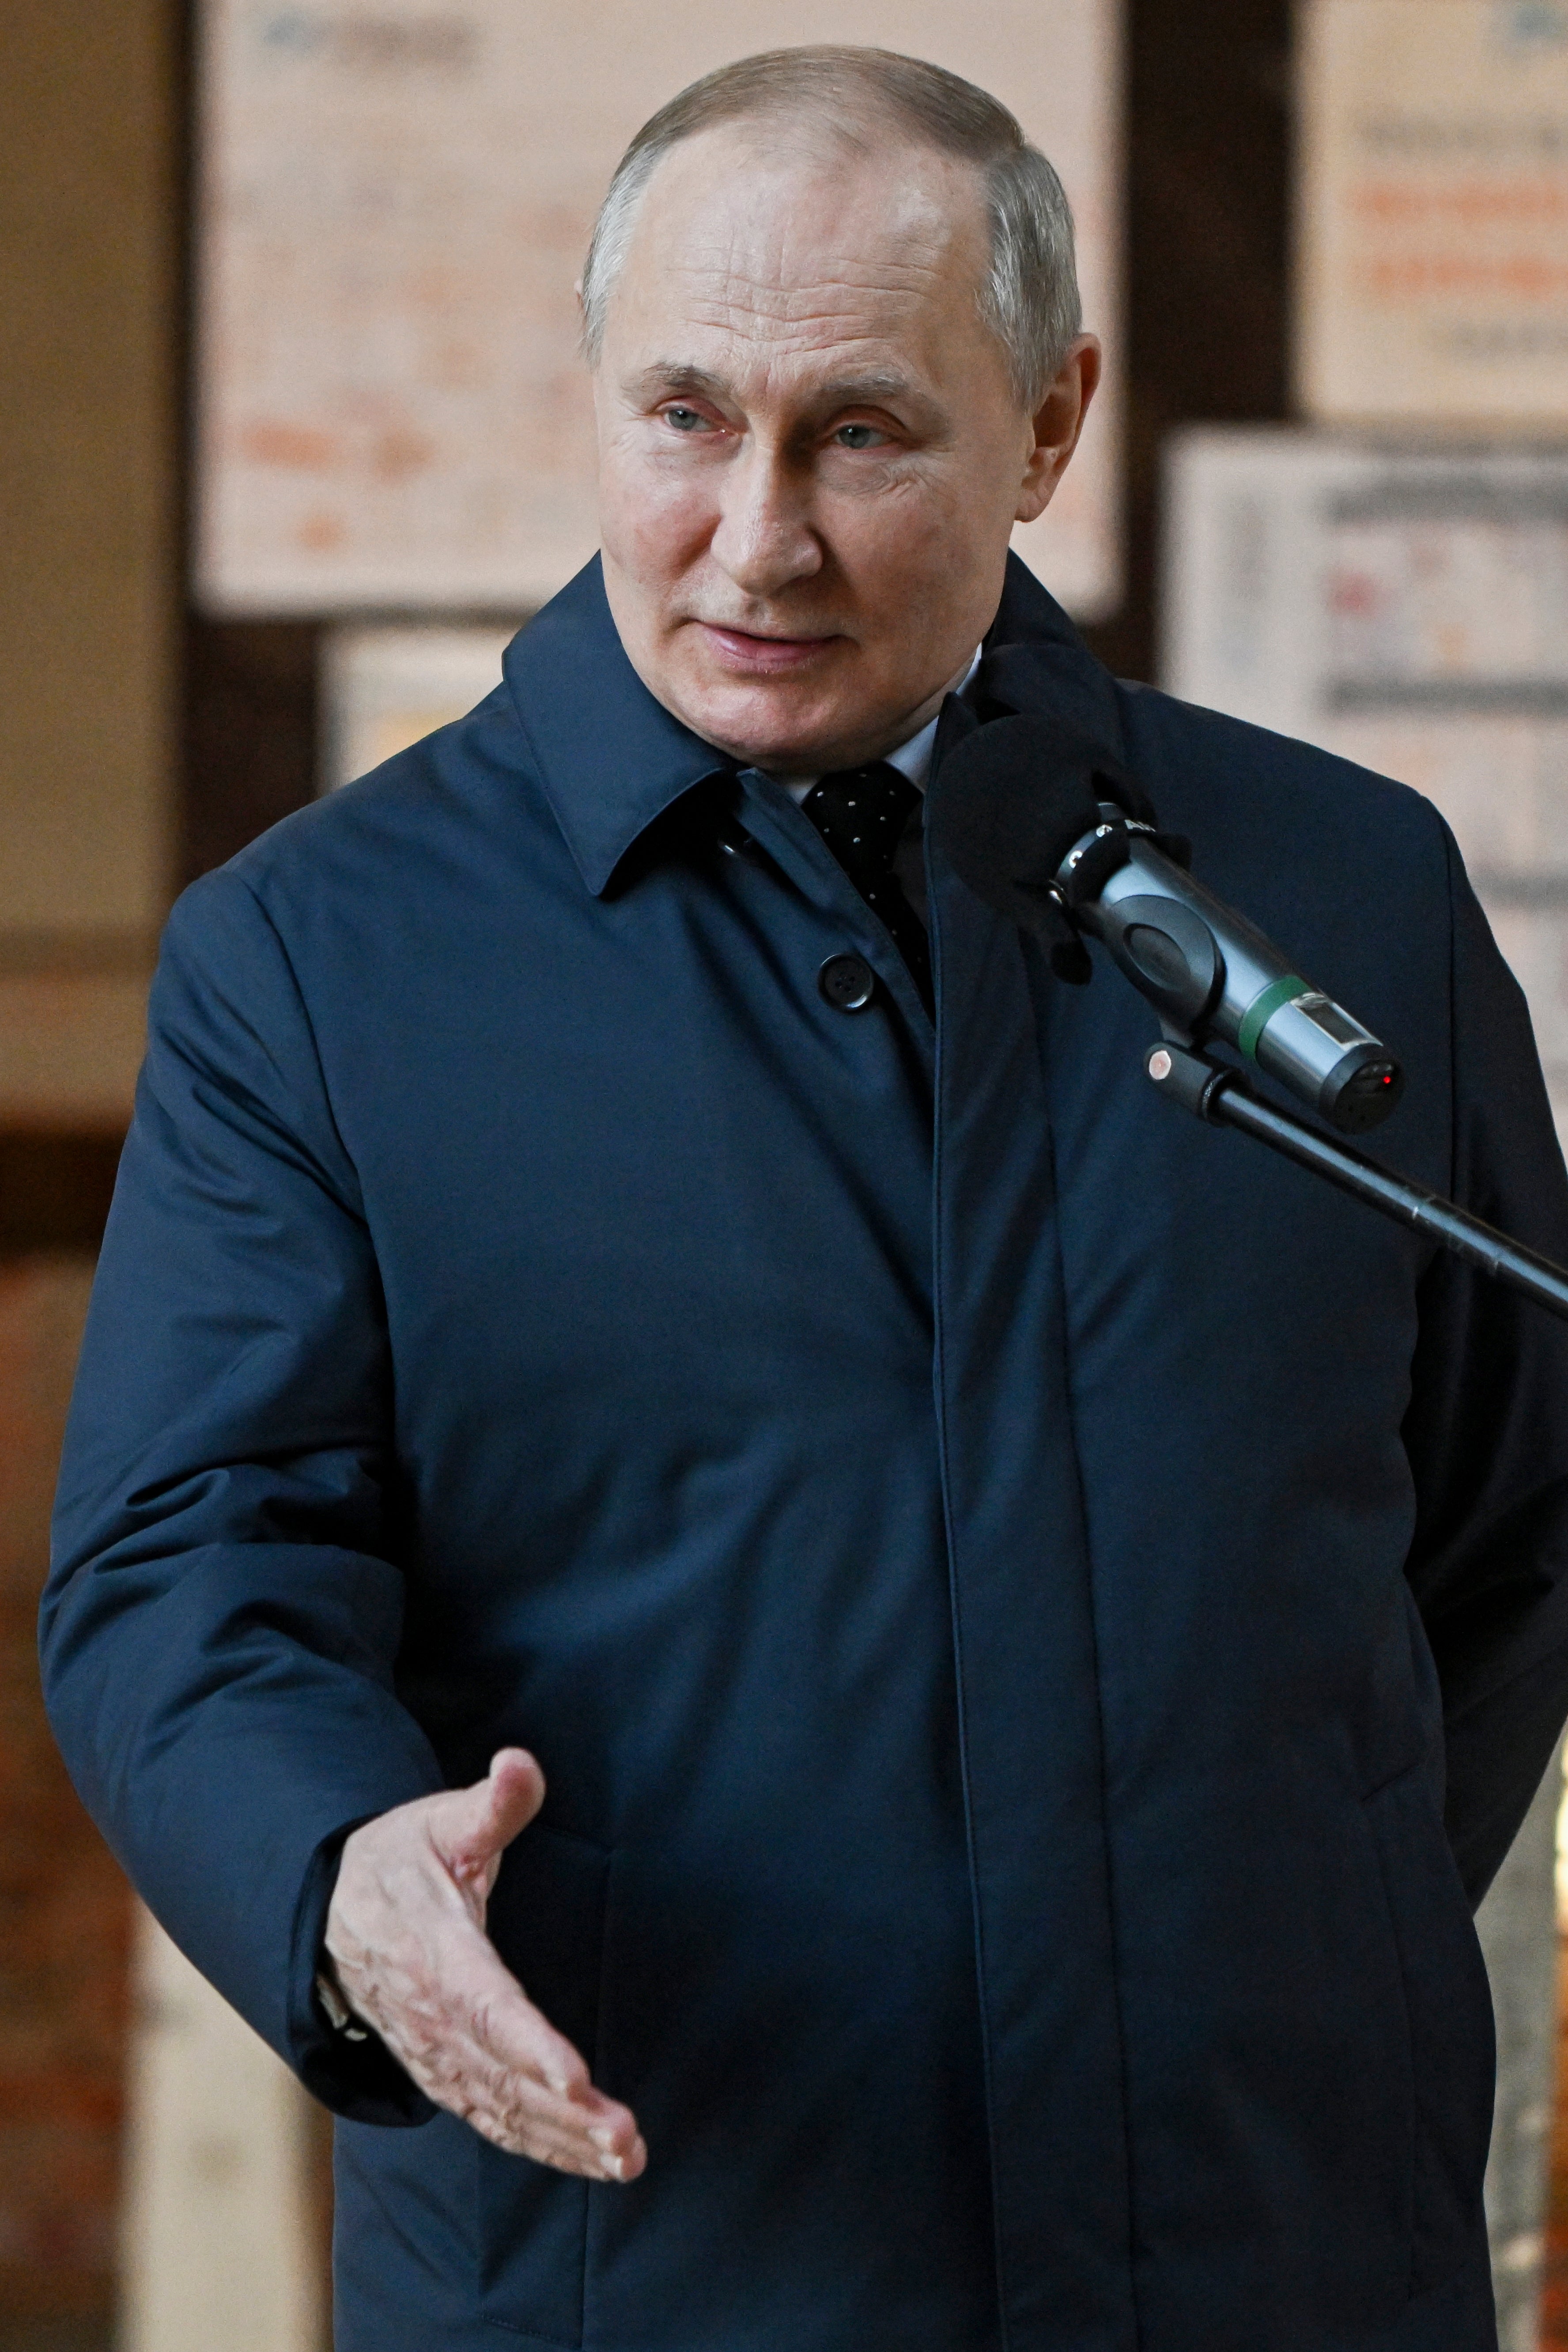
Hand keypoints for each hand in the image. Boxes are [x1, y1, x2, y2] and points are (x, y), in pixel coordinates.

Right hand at [324, 1748, 645, 2181]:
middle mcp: (433, 2017)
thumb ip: (491, 1804)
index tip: (576, 2078)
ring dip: (563, 2141)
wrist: (328, 1913)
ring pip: (502, 2109)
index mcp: (436, 1954)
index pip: (486, 2006)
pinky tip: (590, 2160)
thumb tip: (519, 1763)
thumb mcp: (440, 1821)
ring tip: (627, 2159)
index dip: (530, 2045)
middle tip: (627, 2140)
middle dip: (566, 2115)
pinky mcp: (442, 2073)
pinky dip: (540, 2146)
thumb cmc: (398, 1861)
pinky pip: (492, 2119)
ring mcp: (434, 2054)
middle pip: (502, 2076)